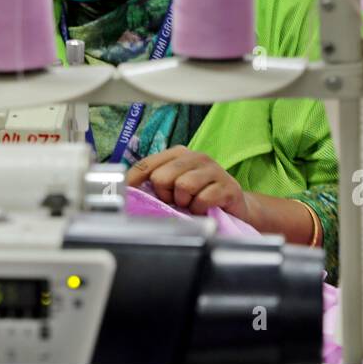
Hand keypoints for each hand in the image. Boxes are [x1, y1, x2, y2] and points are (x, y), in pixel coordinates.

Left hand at [126, 146, 249, 220]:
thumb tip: (129, 191)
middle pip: (162, 177)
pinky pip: (202, 200)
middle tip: (176, 200)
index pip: (147, 164)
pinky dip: (199, 209)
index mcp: (178, 154)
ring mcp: (213, 169)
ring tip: (191, 203)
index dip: (134, 181)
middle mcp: (196, 157)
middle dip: (165, 194)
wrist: (235, 207)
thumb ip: (156, 184)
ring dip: (184, 202)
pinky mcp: (227, 186)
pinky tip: (204, 208)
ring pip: (183, 186)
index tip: (128, 194)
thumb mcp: (175, 187)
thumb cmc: (200, 195)